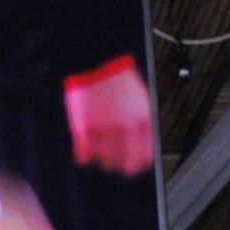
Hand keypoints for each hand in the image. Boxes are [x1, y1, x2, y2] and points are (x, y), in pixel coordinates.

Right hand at [64, 57, 155, 174]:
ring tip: (99, 153)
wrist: (97, 61)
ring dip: (101, 161)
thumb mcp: (141, 101)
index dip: (138, 166)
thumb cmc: (119, 80)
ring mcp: (104, 130)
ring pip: (103, 162)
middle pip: (123, 164)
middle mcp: (125, 129)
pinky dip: (85, 157)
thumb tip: (145, 150)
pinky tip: (85, 152)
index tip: (133, 168)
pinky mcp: (84, 130)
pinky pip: (84, 156)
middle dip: (119, 166)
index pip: (144, 158)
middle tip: (114, 164)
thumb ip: (143, 126)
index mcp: (142, 122)